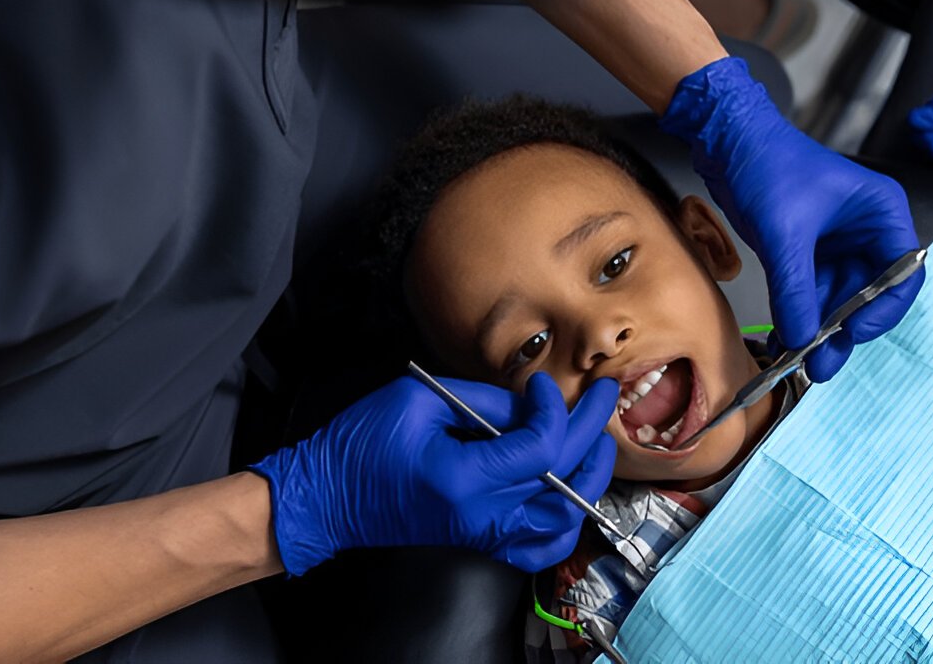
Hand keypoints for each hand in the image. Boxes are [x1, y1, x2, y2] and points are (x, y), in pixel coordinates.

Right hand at [250, 372, 616, 574]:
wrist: (330, 497)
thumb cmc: (362, 445)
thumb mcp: (418, 400)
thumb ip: (482, 400)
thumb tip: (530, 402)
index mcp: (462, 479)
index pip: (540, 449)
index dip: (554, 409)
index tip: (543, 385)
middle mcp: (482, 516)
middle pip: (562, 477)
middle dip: (590, 429)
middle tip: (602, 394)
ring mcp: (485, 535)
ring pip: (564, 516)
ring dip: (589, 474)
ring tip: (595, 439)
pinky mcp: (483, 542)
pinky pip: (542, 547)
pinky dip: (568, 521)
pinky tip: (573, 490)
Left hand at [661, 56, 923, 381]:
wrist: (726, 140)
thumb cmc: (766, 163)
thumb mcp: (784, 232)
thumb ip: (795, 288)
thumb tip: (803, 337)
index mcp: (882, 212)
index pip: (902, 273)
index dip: (882, 309)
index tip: (853, 332)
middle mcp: (866, 230)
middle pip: (868, 294)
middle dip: (843, 329)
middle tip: (821, 365)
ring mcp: (835, 243)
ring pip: (836, 298)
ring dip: (817, 329)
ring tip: (797, 360)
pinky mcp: (806, 251)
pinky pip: (809, 292)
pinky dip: (797, 315)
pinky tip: (783, 339)